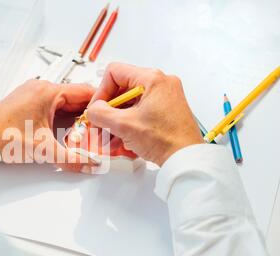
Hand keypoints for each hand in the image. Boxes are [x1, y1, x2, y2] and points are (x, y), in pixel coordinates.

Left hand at [0, 80, 98, 170]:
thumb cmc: (4, 136)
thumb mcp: (44, 150)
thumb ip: (72, 159)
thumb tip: (89, 163)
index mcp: (48, 92)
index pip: (85, 92)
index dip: (100, 105)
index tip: (108, 116)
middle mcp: (41, 87)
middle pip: (75, 97)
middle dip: (87, 114)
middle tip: (97, 129)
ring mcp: (33, 92)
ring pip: (64, 100)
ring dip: (74, 115)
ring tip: (82, 132)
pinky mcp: (27, 99)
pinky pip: (52, 103)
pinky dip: (61, 115)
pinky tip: (64, 129)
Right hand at [87, 63, 203, 166]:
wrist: (186, 158)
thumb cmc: (165, 140)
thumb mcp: (123, 125)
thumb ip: (100, 113)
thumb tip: (92, 110)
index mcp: (152, 78)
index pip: (114, 72)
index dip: (101, 91)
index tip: (97, 109)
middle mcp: (161, 83)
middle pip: (122, 88)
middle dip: (109, 109)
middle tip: (101, 124)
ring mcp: (166, 96)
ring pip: (131, 101)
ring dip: (118, 118)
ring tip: (112, 136)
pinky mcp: (167, 109)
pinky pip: (141, 110)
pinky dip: (130, 122)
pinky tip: (125, 139)